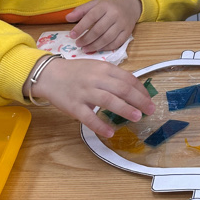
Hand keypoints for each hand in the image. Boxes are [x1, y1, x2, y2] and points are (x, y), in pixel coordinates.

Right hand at [28, 56, 154, 136]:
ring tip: (137, 117)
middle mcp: (96, 79)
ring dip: (125, 109)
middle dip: (139, 100)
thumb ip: (112, 76)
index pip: (127, 78)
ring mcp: (85, 92)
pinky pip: (89, 117)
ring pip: (109, 100)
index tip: (149, 99)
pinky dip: (100, 125)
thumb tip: (133, 89)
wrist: (49, 75)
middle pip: (122, 89)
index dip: (141, 90)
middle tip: (150, 110)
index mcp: (104, 68)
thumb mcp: (96, 67)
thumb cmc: (76, 72)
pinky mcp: (74, 106)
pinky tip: (110, 132)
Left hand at [66, 0, 141, 52]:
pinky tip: (97, 49)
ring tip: (85, 49)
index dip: (80, 27)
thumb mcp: (96, 3)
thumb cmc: (110, 5)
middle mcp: (115, 14)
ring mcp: (122, 24)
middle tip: (78, 44)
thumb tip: (67, 18)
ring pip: (107, 38)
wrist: (131, 6)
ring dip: (94, 46)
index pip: (91, 17)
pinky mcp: (128, 32)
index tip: (72, 35)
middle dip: (86, 39)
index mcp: (105, 5)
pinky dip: (106, 48)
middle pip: (99, 30)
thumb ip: (81, 10)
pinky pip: (116, 43)